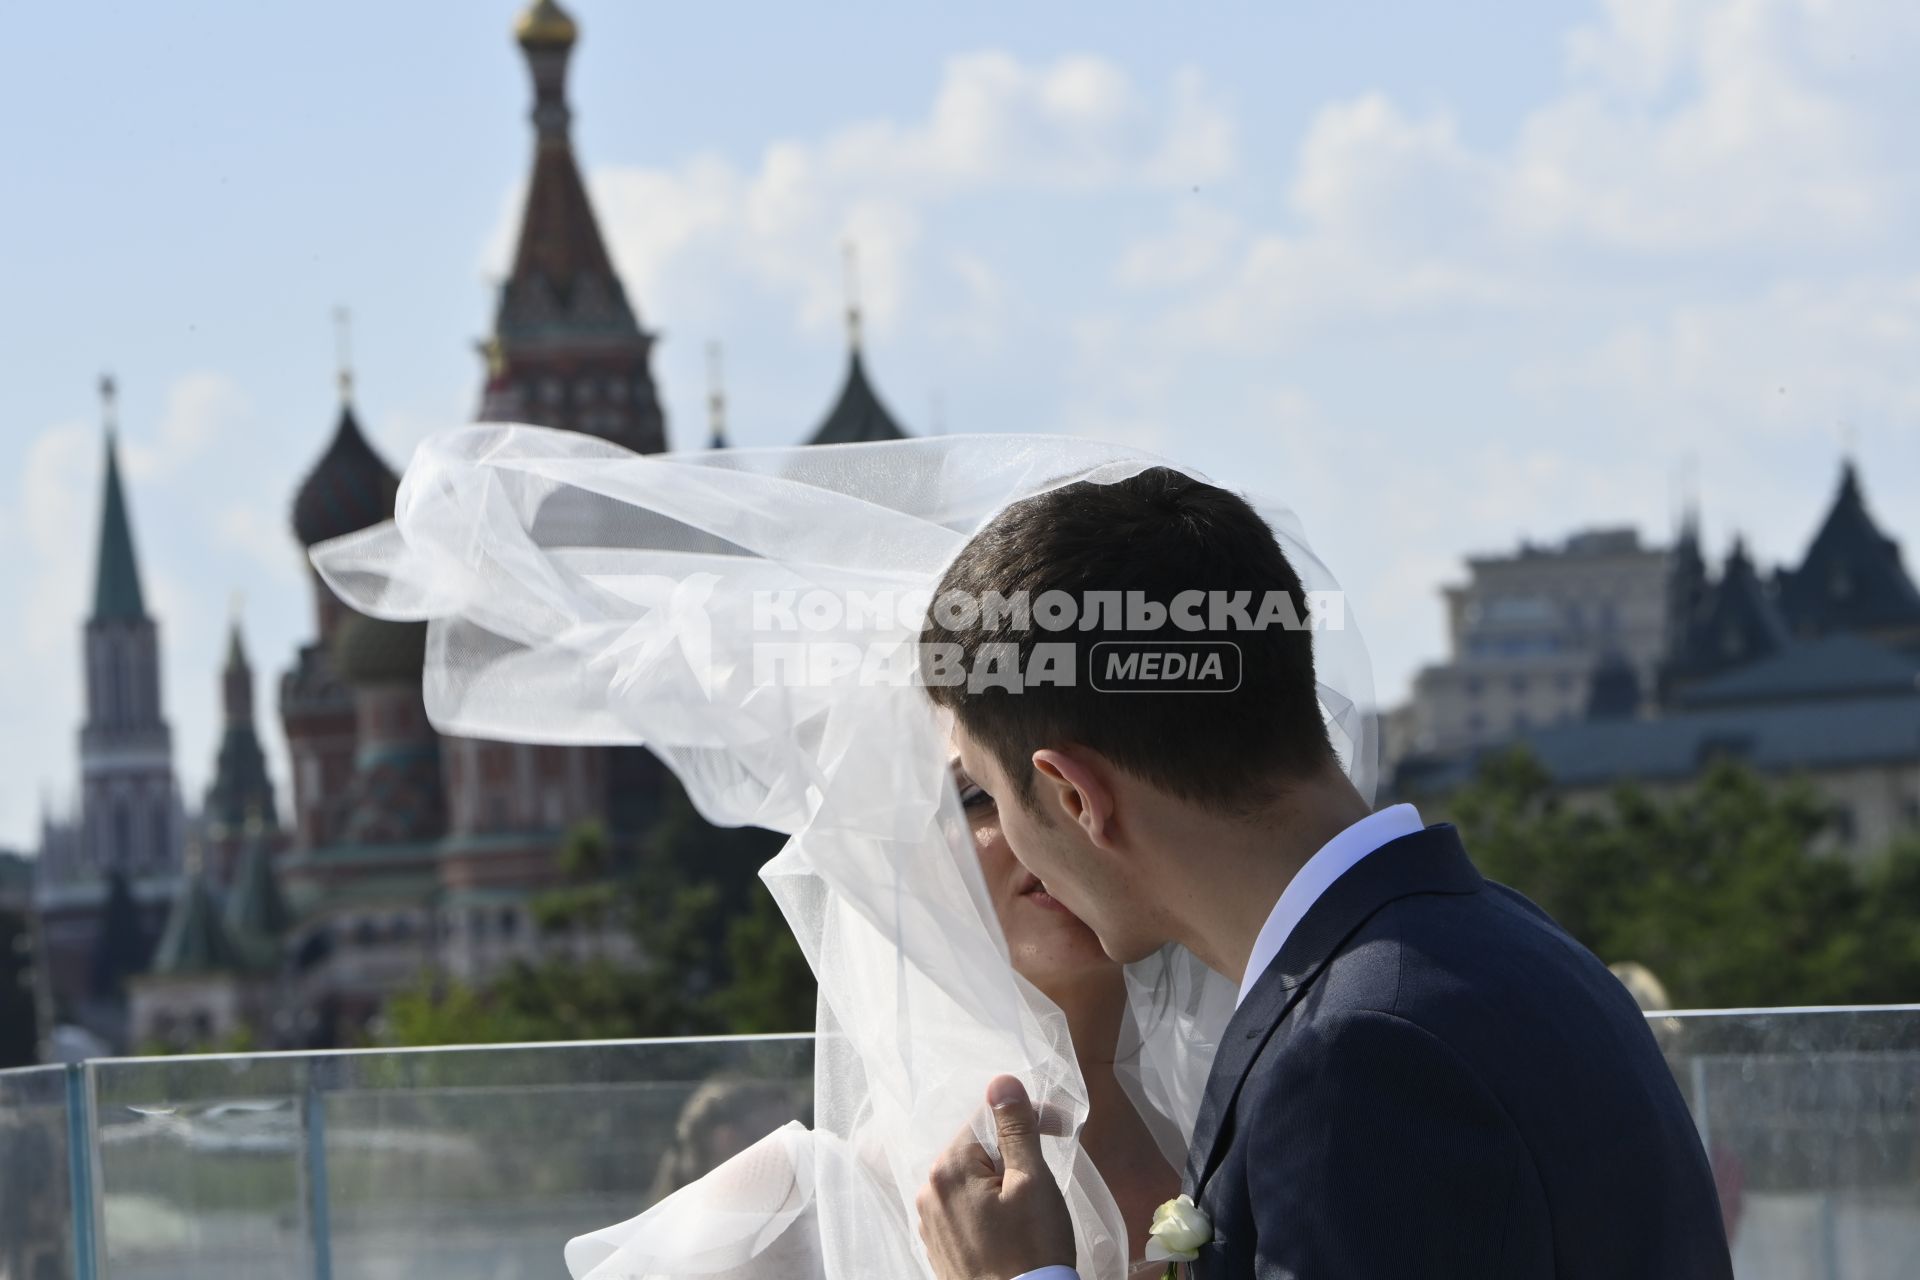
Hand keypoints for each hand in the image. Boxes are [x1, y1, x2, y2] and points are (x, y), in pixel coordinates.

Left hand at [917, 1075, 1075, 1279]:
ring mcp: (929, 1223)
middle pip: (975, 1150)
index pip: (986, 1120)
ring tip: (1030, 1204)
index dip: (1027, 1119)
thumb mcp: (1032, 1182)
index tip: (1060, 1130)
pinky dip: (986, 1206)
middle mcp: (927, 1191)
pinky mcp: (938, 1246)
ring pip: (969, 1180)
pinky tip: (1010, 1224)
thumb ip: (1015, 1129)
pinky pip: (962, 1208)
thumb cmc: (1032, 1249)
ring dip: (999, 1179)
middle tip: (1047, 1173)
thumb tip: (1001, 1082)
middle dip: (1012, 1151)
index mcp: (947, 1169)